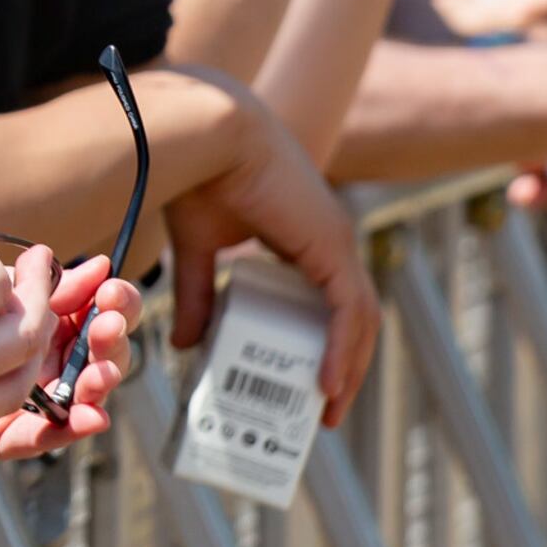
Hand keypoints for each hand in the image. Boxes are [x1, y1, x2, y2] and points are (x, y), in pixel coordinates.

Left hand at [0, 254, 143, 460]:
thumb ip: (10, 273)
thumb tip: (42, 253)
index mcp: (48, 318)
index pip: (96, 307)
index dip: (113, 297)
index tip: (109, 282)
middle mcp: (47, 358)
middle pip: (100, 349)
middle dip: (112, 334)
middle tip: (108, 319)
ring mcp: (31, 397)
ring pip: (82, 390)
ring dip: (100, 375)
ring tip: (100, 366)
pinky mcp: (2, 433)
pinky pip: (42, 434)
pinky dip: (70, 427)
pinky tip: (91, 418)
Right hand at [159, 95, 377, 423]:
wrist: (206, 135)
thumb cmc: (200, 175)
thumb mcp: (199, 248)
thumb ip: (200, 293)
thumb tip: (186, 345)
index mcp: (308, 237)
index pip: (335, 301)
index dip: (329, 344)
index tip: (310, 385)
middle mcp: (333, 241)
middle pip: (356, 318)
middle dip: (344, 367)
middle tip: (323, 411)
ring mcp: (337, 242)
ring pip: (361, 320)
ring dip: (348, 368)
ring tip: (327, 409)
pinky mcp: (331, 246)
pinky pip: (349, 311)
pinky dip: (343, 349)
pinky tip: (328, 383)